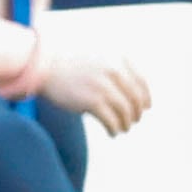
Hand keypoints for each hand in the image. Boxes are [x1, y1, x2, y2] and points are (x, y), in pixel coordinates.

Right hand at [38, 31, 152, 130]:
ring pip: (125, 112)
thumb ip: (115, 70)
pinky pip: (112, 121)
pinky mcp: (93, 101)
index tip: (146, 107)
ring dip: (126, 123)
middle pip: (135, 99)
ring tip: (122, 128)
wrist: (45, 67)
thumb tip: (132, 94)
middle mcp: (114, 71)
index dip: (145, 97)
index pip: (141, 82)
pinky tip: (112, 132)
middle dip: (136, 113)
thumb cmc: (70, 65)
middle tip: (133, 121)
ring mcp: (104, 86)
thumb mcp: (98, 59)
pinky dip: (115, 129)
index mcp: (118, 59)